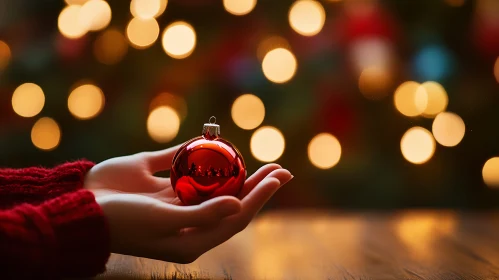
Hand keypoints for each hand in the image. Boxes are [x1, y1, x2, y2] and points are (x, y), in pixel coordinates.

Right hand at [84, 145, 292, 262]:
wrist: (81, 209)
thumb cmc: (122, 220)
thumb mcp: (162, 221)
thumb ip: (202, 215)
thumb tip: (238, 204)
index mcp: (192, 239)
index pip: (235, 217)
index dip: (260, 197)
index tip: (278, 177)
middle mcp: (188, 222)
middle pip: (232, 202)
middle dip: (258, 185)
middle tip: (281, 168)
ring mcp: (176, 202)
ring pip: (216, 187)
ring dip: (239, 174)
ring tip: (263, 162)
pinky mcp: (162, 183)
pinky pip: (189, 169)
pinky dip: (206, 159)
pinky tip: (223, 148)